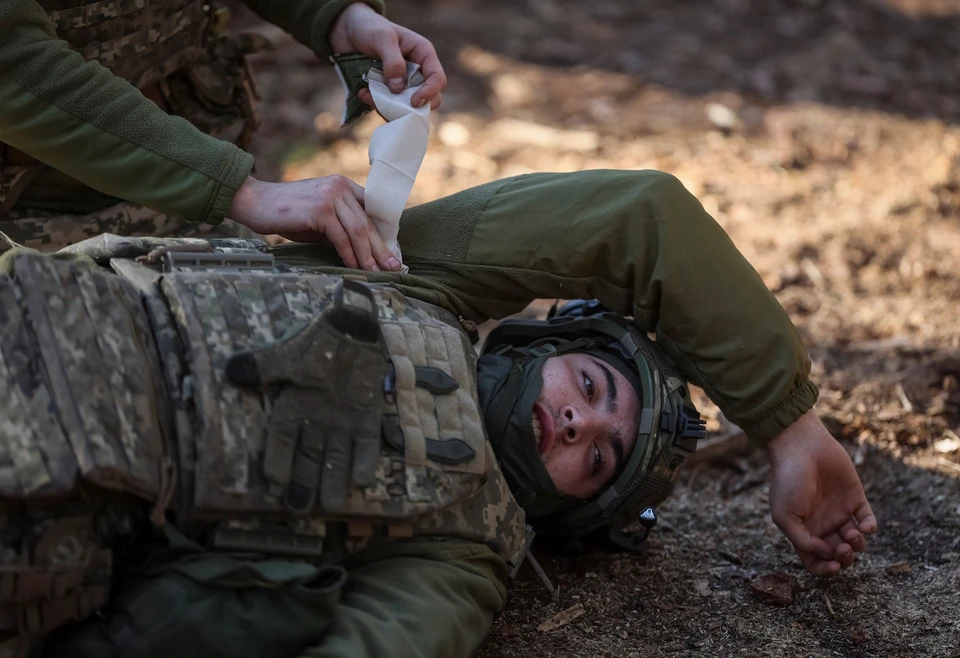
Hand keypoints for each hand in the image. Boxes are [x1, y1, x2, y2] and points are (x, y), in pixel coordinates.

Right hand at [226, 280, 384, 512]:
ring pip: (337, 456)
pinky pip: (365, 443)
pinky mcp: (366, 419)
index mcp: (292, 406)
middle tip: (300, 508)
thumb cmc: (317, 341)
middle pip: (308, 456)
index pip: (281, 438)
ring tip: (333, 506)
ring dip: (335, 479)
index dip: (278, 458)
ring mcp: (342, 421)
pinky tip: (362, 480)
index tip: (273, 479)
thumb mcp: (288, 352)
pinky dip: (364, 460)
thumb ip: (264, 365)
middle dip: (305, 481)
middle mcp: (316, 420)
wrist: (352, 329)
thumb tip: (233, 369)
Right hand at [228, 175, 400, 270]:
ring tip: (377, 272)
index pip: (371, 211)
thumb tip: (363, 250)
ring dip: (368, 256)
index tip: (392, 253)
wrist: (256, 202)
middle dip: (382, 248)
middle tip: (394, 267)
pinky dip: (349, 255)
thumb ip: (341, 226)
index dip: (383, 233)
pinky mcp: (320, 210)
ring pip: (358, 231)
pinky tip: (355, 268)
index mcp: (343, 186)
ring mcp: (330, 197)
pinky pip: (341, 238)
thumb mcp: (320, 217)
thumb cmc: (287, 214)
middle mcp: (340, 187)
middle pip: (368, 222)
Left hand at [328, 2, 445, 109]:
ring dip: (390, 107)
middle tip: (392, 106)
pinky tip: (362, 93)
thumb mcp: (382, 38)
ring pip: (407, 106)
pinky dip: (376, 104)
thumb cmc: (368, 27)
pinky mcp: (388, 90)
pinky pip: (389, 106)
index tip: (414, 102)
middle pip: (428, 98)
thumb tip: (398, 88)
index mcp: (423, 54)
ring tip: (368, 96)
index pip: (437, 79)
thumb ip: (393, 62)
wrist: (346, 29)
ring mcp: (402, 82)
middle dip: (411, 106)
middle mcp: (416, 70)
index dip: (429, 92)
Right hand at [766, 409, 877, 576]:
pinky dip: (871, 528)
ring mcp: (840, 512)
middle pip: (838, 554)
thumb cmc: (787, 480)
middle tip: (843, 548)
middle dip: (844, 558)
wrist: (802, 447)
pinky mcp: (855, 498)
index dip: (825, 569)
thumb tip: (827, 554)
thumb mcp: (784, 515)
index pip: (815, 561)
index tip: (833, 564)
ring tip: (852, 534)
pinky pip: (868, 521)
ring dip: (858, 545)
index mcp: (803, 530)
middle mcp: (822, 525)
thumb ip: (803, 541)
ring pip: (856, 542)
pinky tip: (865, 526)